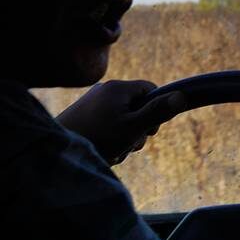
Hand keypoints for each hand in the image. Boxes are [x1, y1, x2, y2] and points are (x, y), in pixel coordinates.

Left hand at [55, 80, 186, 164]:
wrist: (56, 151)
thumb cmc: (97, 138)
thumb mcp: (133, 128)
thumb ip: (157, 112)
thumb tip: (183, 96)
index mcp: (118, 87)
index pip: (150, 89)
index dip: (157, 109)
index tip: (152, 129)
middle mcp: (105, 90)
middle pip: (137, 106)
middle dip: (139, 128)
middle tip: (130, 145)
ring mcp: (92, 102)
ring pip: (122, 118)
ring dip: (125, 137)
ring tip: (114, 151)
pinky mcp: (83, 115)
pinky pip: (107, 124)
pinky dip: (110, 138)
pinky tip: (104, 151)